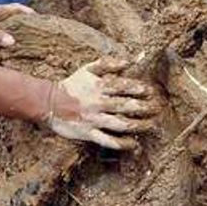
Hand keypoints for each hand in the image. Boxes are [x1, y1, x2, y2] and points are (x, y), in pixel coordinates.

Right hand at [43, 57, 159, 149]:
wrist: (49, 103)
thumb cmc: (72, 84)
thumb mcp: (88, 69)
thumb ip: (109, 64)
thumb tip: (129, 62)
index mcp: (99, 87)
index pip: (122, 87)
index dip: (137, 89)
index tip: (149, 91)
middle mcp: (98, 103)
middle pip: (125, 106)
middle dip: (143, 108)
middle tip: (157, 108)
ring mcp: (94, 120)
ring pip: (120, 124)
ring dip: (137, 125)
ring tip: (151, 125)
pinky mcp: (88, 133)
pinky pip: (107, 140)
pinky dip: (121, 143)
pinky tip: (134, 143)